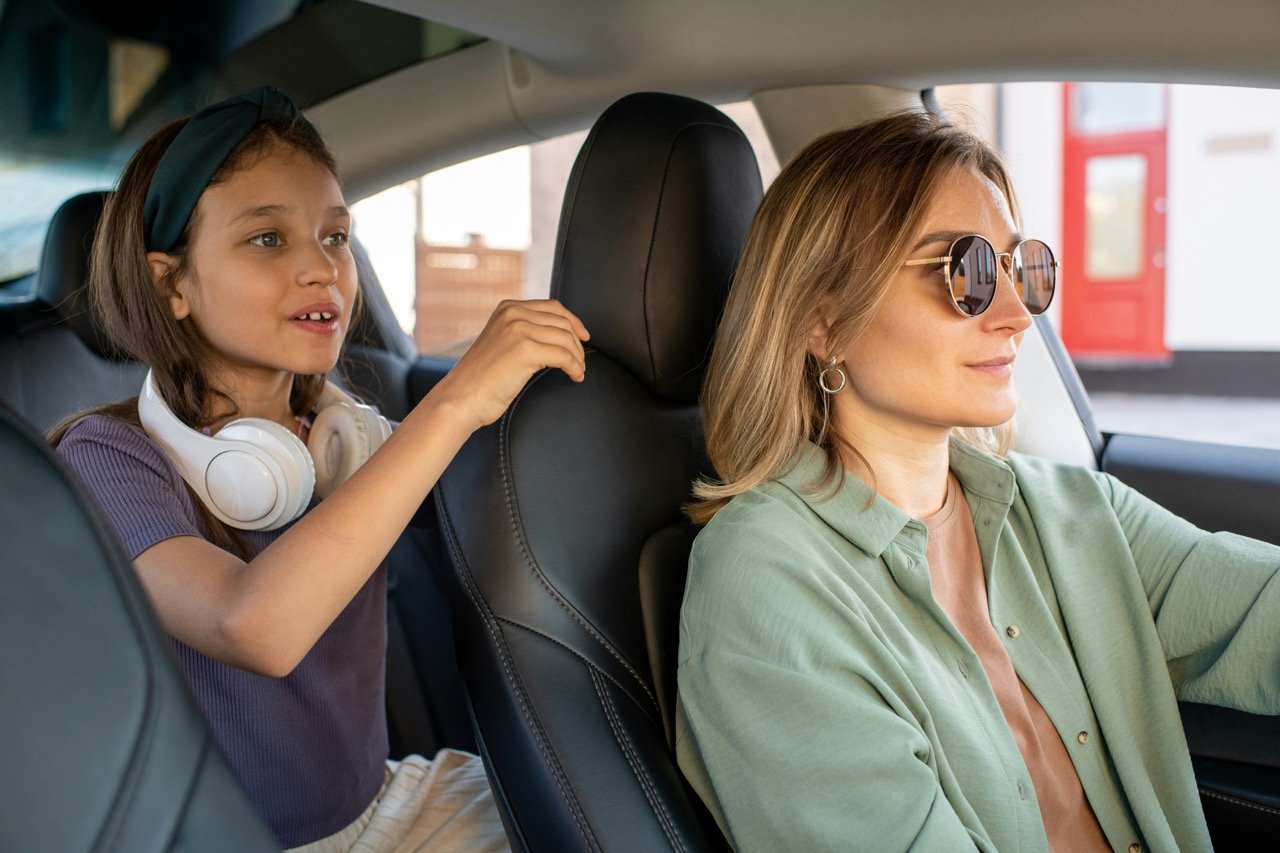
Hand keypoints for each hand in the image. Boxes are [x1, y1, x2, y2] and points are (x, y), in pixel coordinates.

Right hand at [428, 299, 589, 431]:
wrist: (460, 398)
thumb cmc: (481, 379)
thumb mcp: (502, 343)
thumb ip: (523, 331)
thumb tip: (558, 334)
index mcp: (507, 308)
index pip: (552, 307)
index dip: (573, 321)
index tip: (584, 337)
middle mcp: (513, 313)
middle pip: (562, 322)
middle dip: (577, 343)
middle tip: (581, 362)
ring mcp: (518, 329)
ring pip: (566, 339)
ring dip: (577, 357)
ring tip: (578, 372)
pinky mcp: (525, 349)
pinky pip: (564, 355)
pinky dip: (575, 367)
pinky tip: (575, 376)